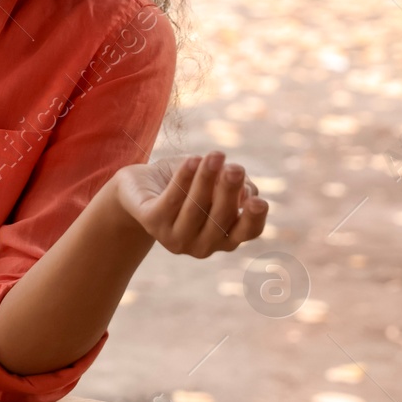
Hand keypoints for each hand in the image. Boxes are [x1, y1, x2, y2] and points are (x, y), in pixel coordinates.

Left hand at [112, 150, 268, 257]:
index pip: (247, 231)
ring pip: (195, 208)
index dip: (254, 218)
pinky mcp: (152, 223)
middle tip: (234, 168)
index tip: (259, 202)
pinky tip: (192, 160)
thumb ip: (238, 188)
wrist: (142, 184)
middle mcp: (202, 245)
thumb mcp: (218, 180)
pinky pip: (171, 200)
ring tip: (214, 156)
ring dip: (206, 180)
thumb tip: (246, 192)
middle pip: (221, 218)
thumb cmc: (188, 182)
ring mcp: (175, 238)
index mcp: (225, 237)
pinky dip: (184, 178)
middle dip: (228, 191)